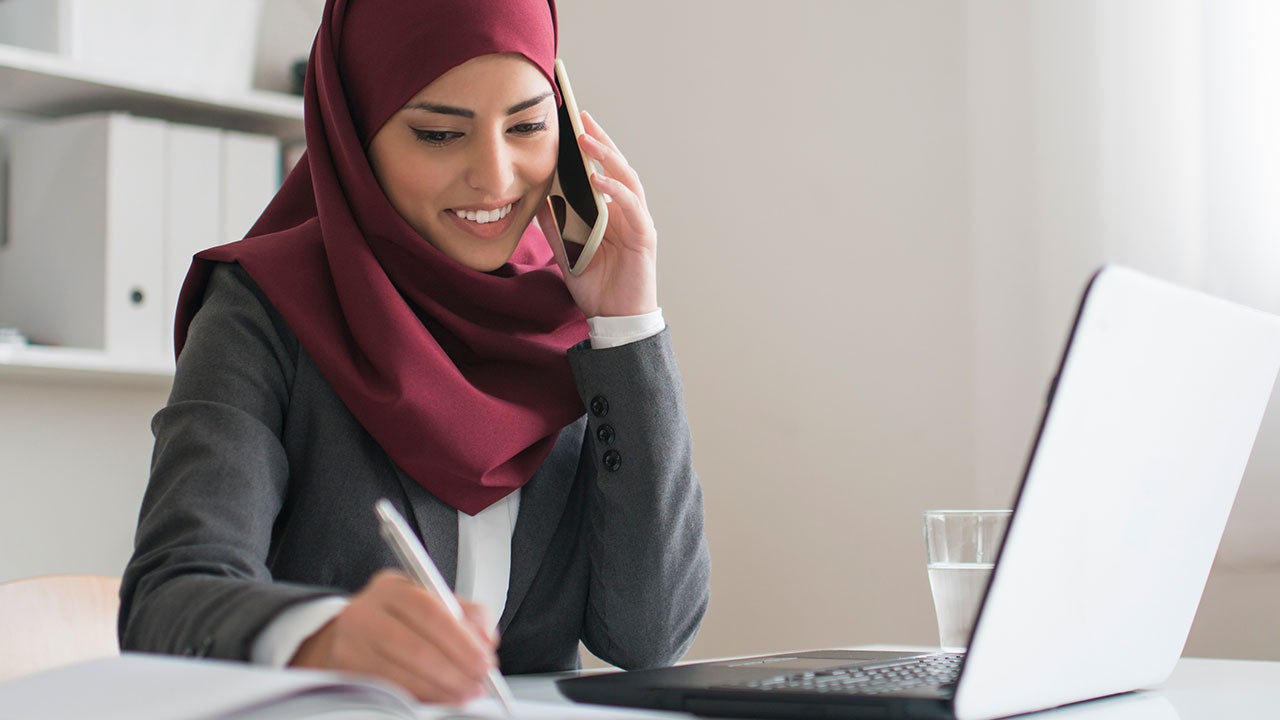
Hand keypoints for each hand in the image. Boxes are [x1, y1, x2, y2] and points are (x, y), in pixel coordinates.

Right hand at [289, 570, 497, 703]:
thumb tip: (487, 639)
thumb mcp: (433, 602)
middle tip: (478, 682)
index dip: (461, 641)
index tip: (484, 660)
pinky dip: (420, 697)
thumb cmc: (401, 619)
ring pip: (401, 674)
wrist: (349, 635)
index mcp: (392, 588)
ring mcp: (350, 645)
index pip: (430, 612)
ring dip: (440, 689)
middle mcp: (365, 613)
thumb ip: (468, 614)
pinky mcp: (345, 674)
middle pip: (415, 647)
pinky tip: (439, 698)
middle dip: (454, 671)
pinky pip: (389, 691)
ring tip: (464, 693)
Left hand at [553, 111, 658, 318]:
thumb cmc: (596, 286)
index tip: (574, 122)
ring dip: (608, 158)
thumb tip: (537, 199)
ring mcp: (639, 223)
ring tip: (587, 140)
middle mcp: (629, 212)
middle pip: (618, 167)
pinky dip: (615, 192)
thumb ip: (554, 225)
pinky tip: (598, 180)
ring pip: (627, 181)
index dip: (592, 147)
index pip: (603, 171)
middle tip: (582, 118)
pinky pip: (631, 209)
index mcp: (612, 212)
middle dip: (600, 141)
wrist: (615, 320)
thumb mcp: (565, 250)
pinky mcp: (644, 238)